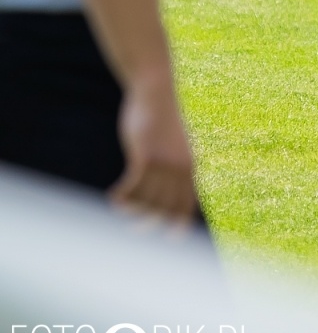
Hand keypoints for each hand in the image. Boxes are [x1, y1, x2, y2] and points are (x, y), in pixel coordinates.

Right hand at [111, 75, 197, 222]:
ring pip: (147, 198)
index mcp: (190, 166)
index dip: (179, 223)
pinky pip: (133, 185)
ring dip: (131, 208)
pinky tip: (112, 197)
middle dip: (149, 222)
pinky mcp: (145, 154)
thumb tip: (169, 185)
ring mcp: (163, 161)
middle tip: (133, 229)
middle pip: (165, 207)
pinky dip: (122, 196)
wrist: (155, 92)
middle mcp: (180, 167)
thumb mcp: (172, 145)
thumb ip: (173, 165)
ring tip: (118, 208)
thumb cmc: (162, 121)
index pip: (187, 203)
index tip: (171, 240)